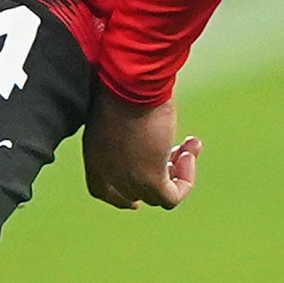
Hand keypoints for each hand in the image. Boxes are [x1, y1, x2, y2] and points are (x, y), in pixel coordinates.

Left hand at [83, 86, 200, 209]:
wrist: (130, 83)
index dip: (121, 197)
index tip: (136, 199)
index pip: (102, 190)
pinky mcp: (150, 180)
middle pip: (135, 193)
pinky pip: (171, 197)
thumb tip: (141, 128)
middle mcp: (107, 173)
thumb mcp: (116, 111)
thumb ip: (123, 130)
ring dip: (177, 173)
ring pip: (156, 195)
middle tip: (175, 150)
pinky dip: (185, 180)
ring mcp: (127, 179)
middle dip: (158, 174)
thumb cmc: (122, 84)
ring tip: (188, 145)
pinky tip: (190, 151)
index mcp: (93, 157)